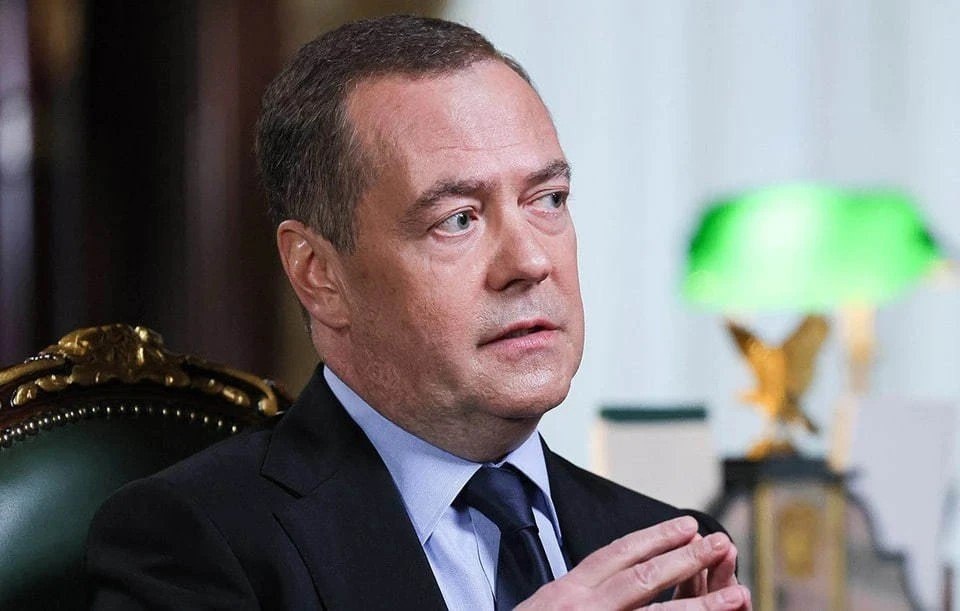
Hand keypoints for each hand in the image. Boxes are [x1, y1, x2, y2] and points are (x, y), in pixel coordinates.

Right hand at [515, 516, 750, 609]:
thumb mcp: (544, 605)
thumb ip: (576, 592)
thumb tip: (602, 580)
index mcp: (568, 590)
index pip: (618, 554)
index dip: (655, 537)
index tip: (686, 525)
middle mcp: (582, 605)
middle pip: (643, 578)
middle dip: (685, 559)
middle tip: (719, 542)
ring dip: (699, 605)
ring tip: (735, 594)